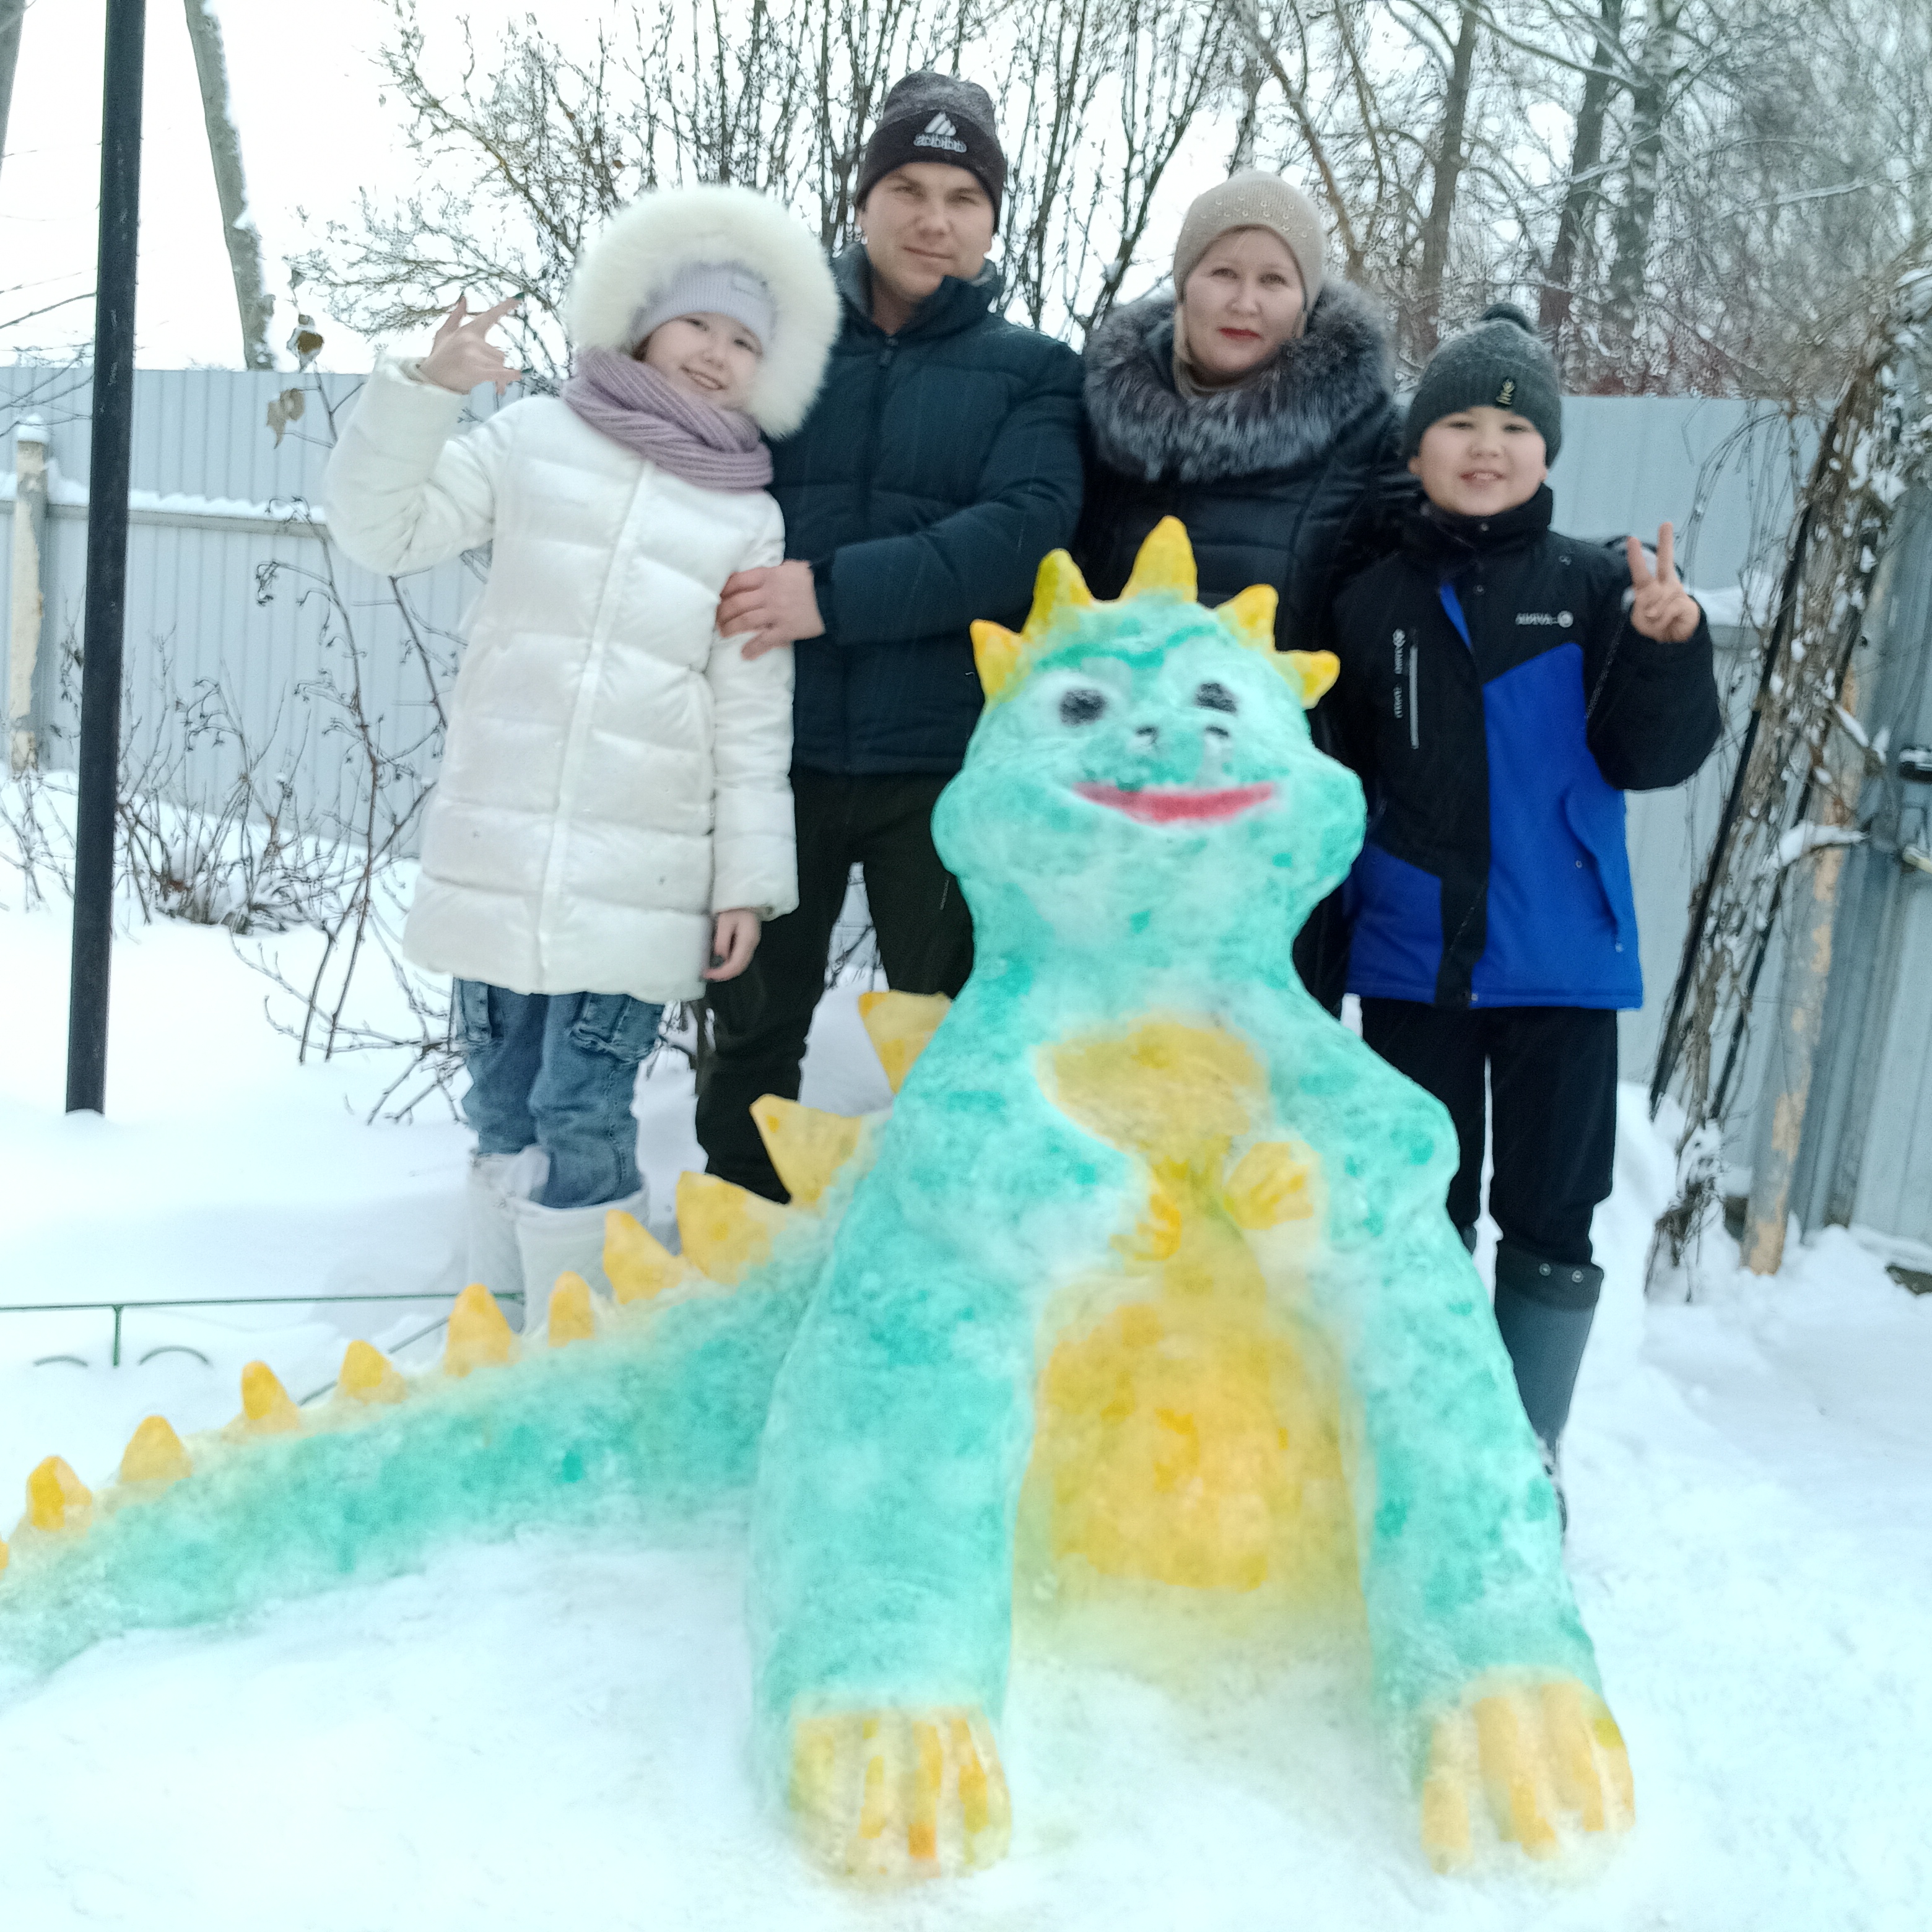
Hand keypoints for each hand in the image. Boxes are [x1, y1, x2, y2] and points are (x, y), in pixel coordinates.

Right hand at [418, 295, 523, 396]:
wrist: (431, 379)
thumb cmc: (439, 357)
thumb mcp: (443, 333)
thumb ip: (456, 316)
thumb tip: (464, 299)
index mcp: (468, 331)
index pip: (489, 316)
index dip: (504, 307)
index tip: (518, 299)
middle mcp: (472, 341)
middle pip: (500, 353)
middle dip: (497, 366)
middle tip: (492, 377)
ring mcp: (473, 355)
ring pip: (500, 364)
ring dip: (500, 375)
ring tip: (492, 385)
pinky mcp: (476, 371)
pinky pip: (500, 373)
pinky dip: (509, 376)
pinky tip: (517, 375)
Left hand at [703, 908, 761, 981]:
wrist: (744, 895)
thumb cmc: (734, 906)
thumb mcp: (724, 922)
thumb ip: (722, 941)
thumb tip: (718, 959)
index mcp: (748, 940)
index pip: (736, 964)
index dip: (721, 973)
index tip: (707, 974)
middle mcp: (752, 945)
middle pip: (740, 967)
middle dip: (724, 974)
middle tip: (707, 975)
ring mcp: (751, 944)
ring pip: (740, 964)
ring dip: (726, 970)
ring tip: (712, 970)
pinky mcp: (748, 941)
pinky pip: (739, 957)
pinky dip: (729, 963)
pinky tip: (719, 962)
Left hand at [718, 560, 824, 659]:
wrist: (834, 594)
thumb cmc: (814, 579)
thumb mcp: (790, 567)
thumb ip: (773, 573)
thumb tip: (762, 577)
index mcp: (768, 576)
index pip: (737, 581)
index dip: (723, 590)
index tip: (717, 597)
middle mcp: (768, 594)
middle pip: (736, 603)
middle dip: (722, 612)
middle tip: (716, 619)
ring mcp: (776, 613)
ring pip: (745, 621)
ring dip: (730, 628)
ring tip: (723, 633)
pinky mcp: (785, 630)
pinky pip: (764, 640)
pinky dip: (753, 648)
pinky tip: (744, 654)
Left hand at [1626, 522, 1701, 642]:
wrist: (1672, 639)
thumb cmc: (1654, 624)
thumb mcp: (1641, 619)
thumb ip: (1643, 610)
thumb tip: (1653, 610)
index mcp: (1650, 586)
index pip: (1642, 570)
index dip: (1636, 556)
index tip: (1631, 539)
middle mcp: (1664, 585)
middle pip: (1665, 563)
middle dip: (1666, 543)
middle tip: (1666, 524)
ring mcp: (1676, 593)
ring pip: (1660, 599)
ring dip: (1654, 616)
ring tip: (1657, 622)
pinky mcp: (1686, 604)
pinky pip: (1668, 611)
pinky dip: (1662, 621)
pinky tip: (1667, 622)